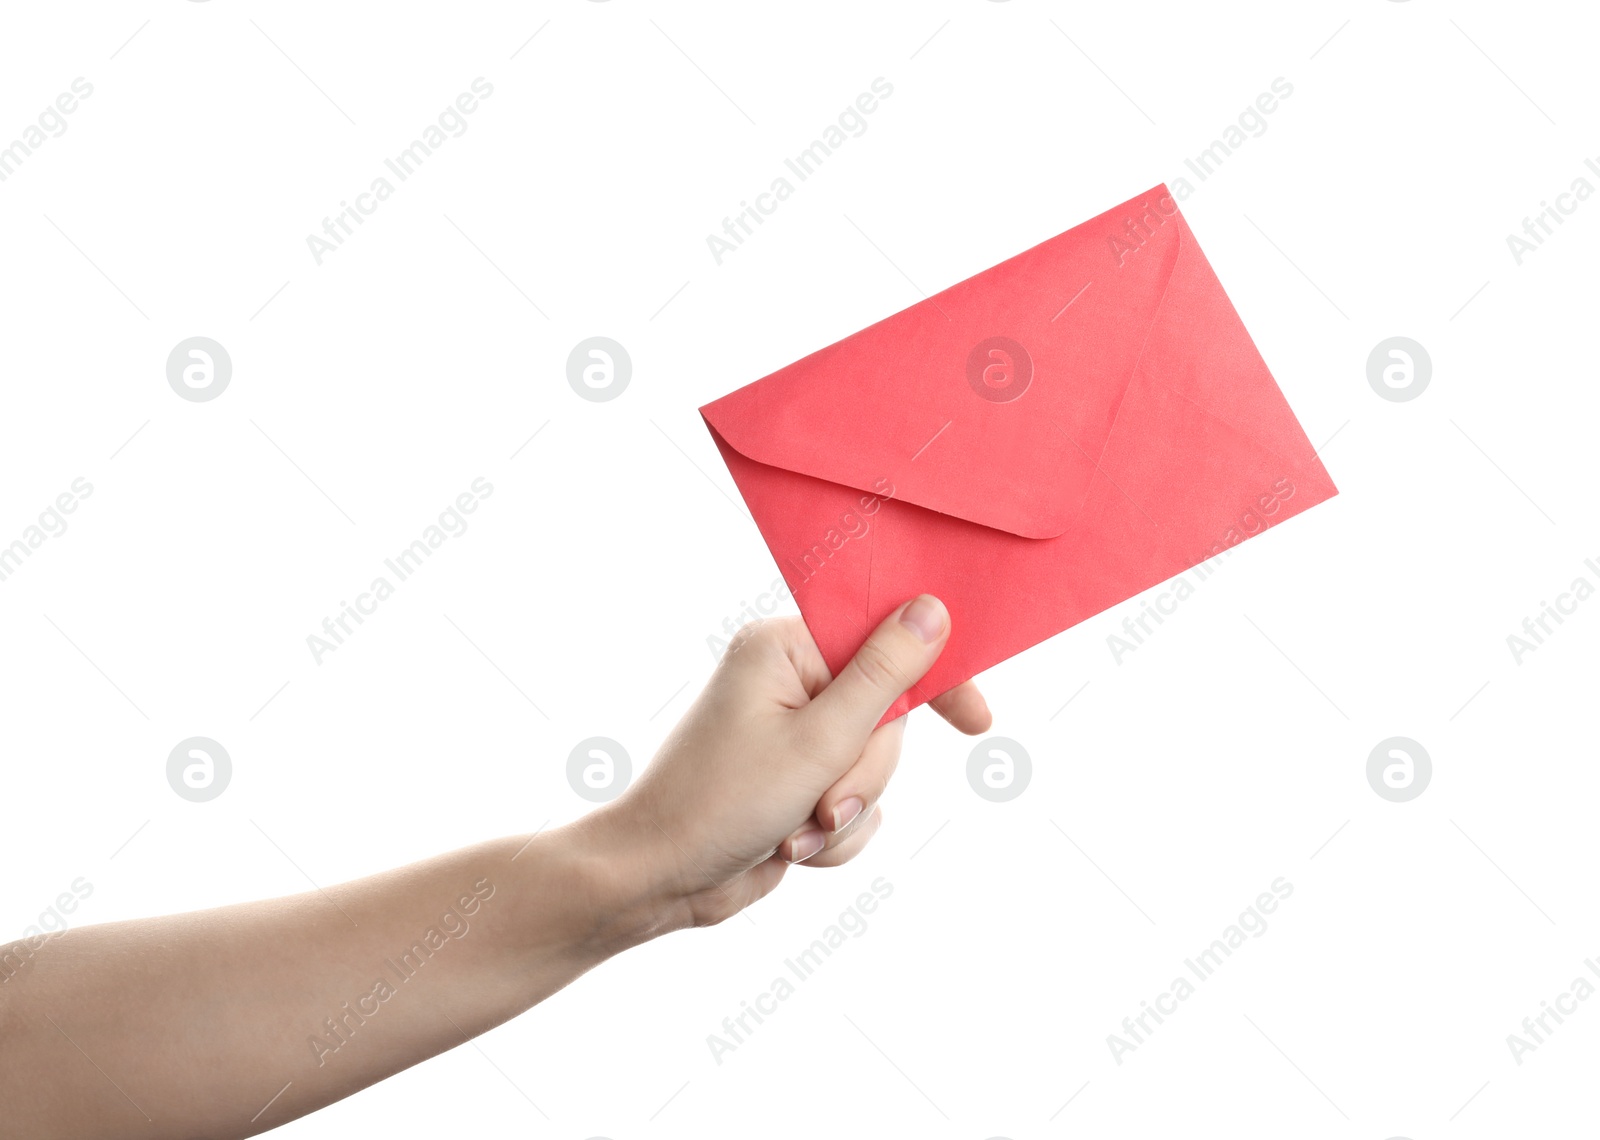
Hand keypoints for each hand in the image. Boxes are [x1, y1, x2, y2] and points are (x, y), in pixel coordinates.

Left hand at [588, 595, 990, 929]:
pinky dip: (834, 835)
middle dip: (864, 773)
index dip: (934, 677)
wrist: (658, 880)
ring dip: (847, 811)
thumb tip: (933, 609)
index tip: (976, 721)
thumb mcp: (818, 741)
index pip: (884, 638)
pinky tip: (791, 849)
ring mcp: (793, 732)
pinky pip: (854, 801)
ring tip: (795, 832)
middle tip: (824, 803)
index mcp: (785, 647)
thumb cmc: (720, 803)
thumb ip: (884, 676)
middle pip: (887, 715)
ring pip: (875, 765)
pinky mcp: (796, 780)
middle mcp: (789, 680)